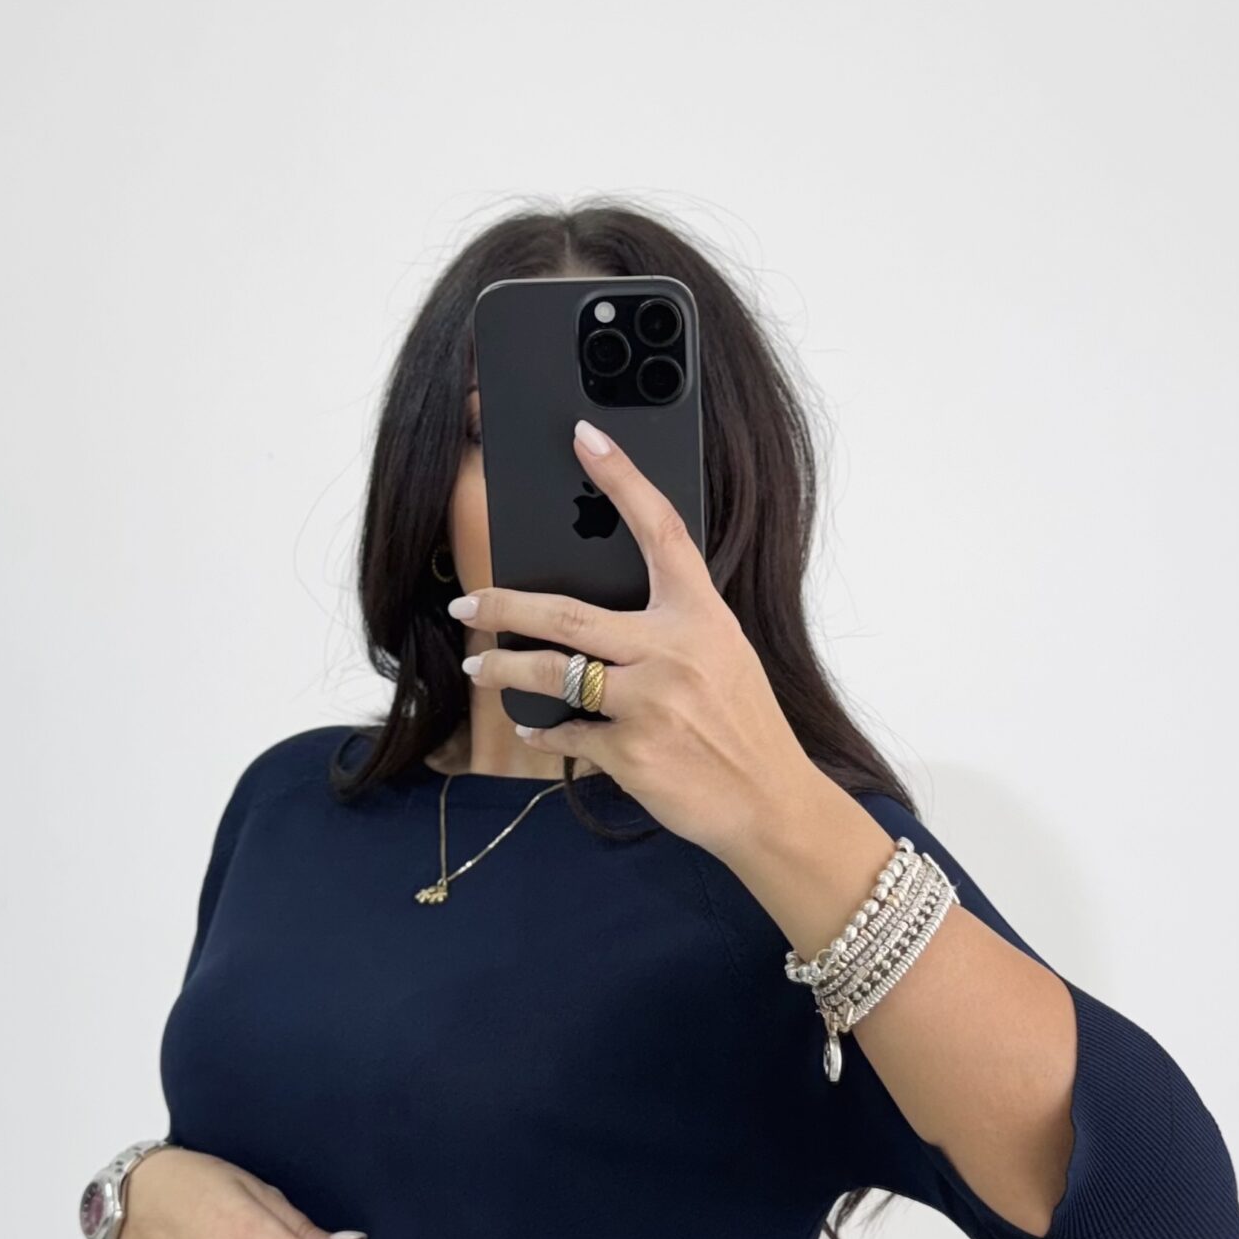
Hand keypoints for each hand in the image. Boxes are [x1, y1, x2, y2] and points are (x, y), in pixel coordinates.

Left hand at [450, 417, 814, 860]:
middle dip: (505, 605)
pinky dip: (548, 730)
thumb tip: (601, 617)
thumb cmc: (743, 726)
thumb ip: (673, 627)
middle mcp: (675, 651)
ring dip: (504, 670)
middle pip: (569, 613)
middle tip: (468, 601)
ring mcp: (651, 704)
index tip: (585, 437)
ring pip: (554, 673)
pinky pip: (569, 732)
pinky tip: (540, 728)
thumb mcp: (723, 656)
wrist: (769, 802)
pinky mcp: (633, 753)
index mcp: (702, 616)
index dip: (623, 478)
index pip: (660, 531)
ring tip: (479, 666)